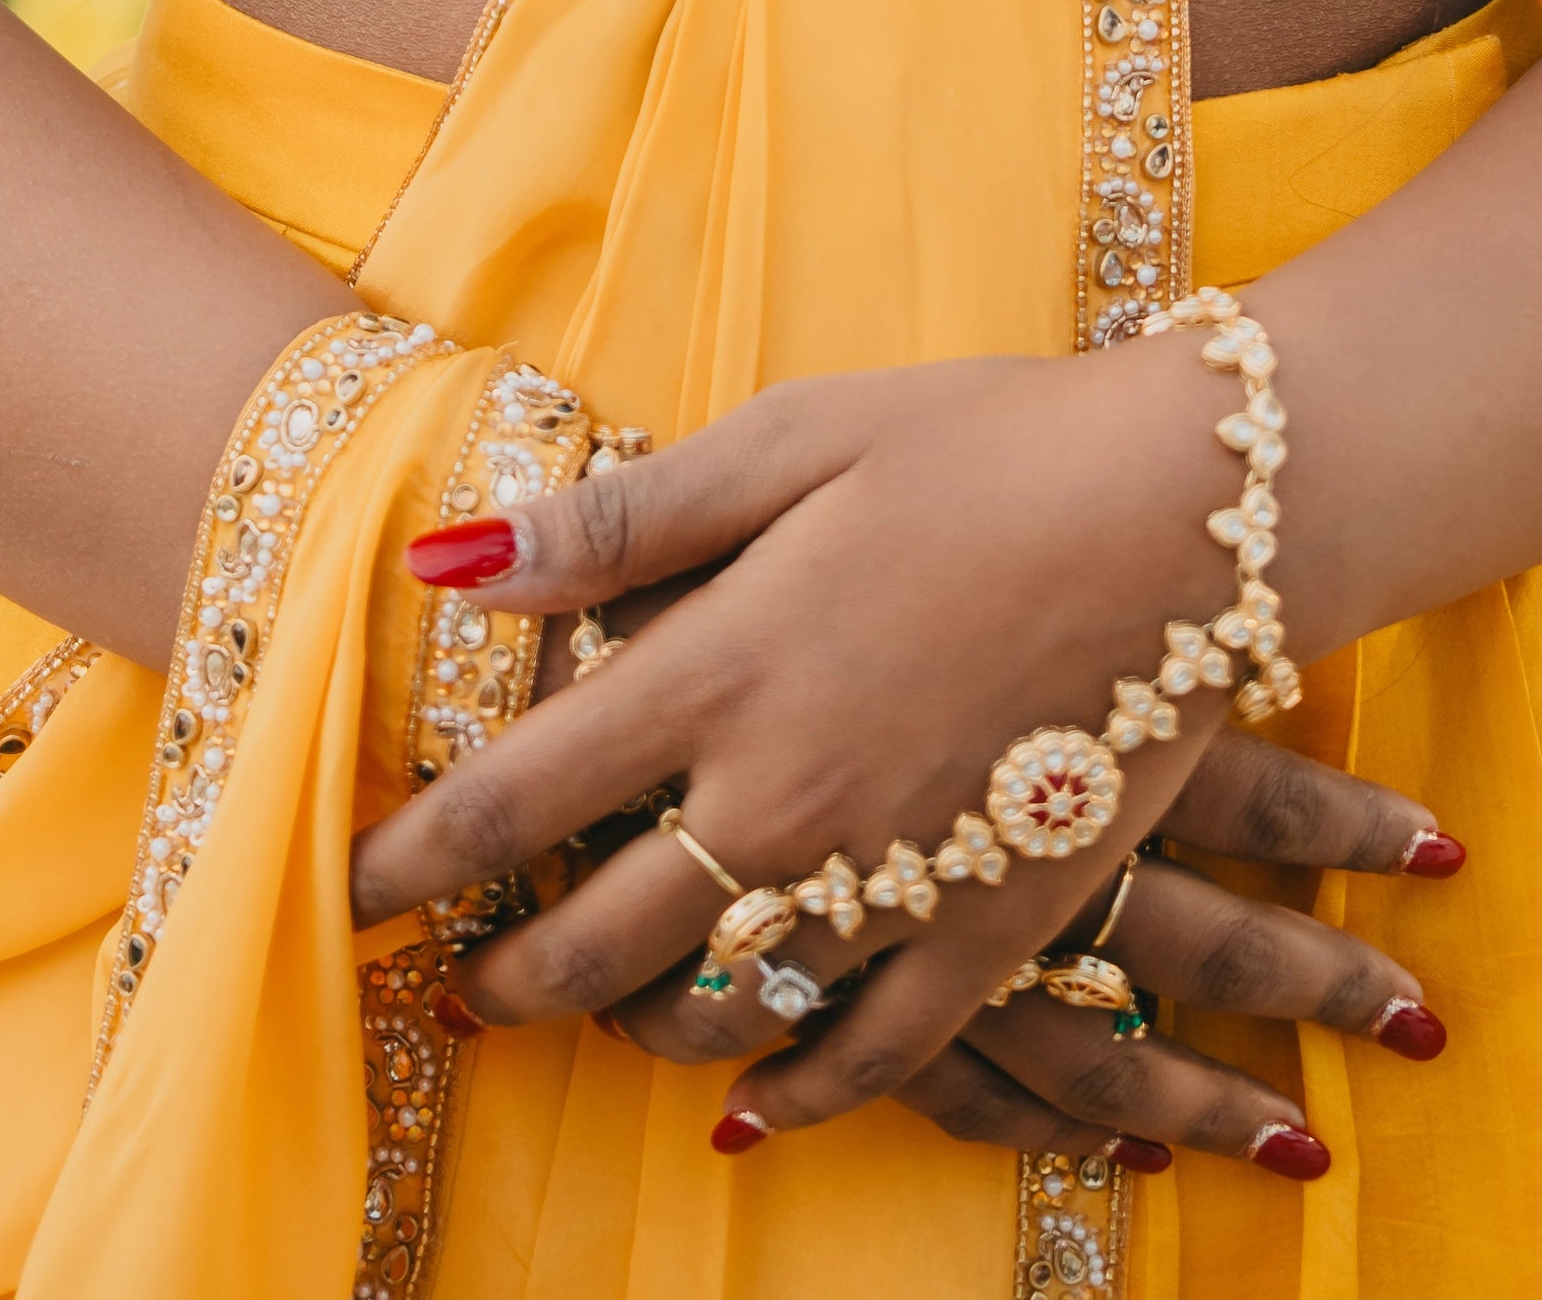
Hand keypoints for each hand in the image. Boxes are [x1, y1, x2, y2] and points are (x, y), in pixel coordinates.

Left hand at [347, 345, 1466, 1170]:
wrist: (1192, 511)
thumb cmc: (983, 442)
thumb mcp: (792, 438)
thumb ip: (623, 523)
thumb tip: (455, 564)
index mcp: (722, 670)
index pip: (514, 802)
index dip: (411, 862)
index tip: (349, 895)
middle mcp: (786, 801)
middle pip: (593, 943)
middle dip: (503, 976)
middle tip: (459, 983)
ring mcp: (889, 880)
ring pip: (716, 1016)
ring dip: (633, 1030)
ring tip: (598, 1014)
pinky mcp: (991, 927)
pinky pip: (870, 1058)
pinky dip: (796, 1094)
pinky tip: (756, 1103)